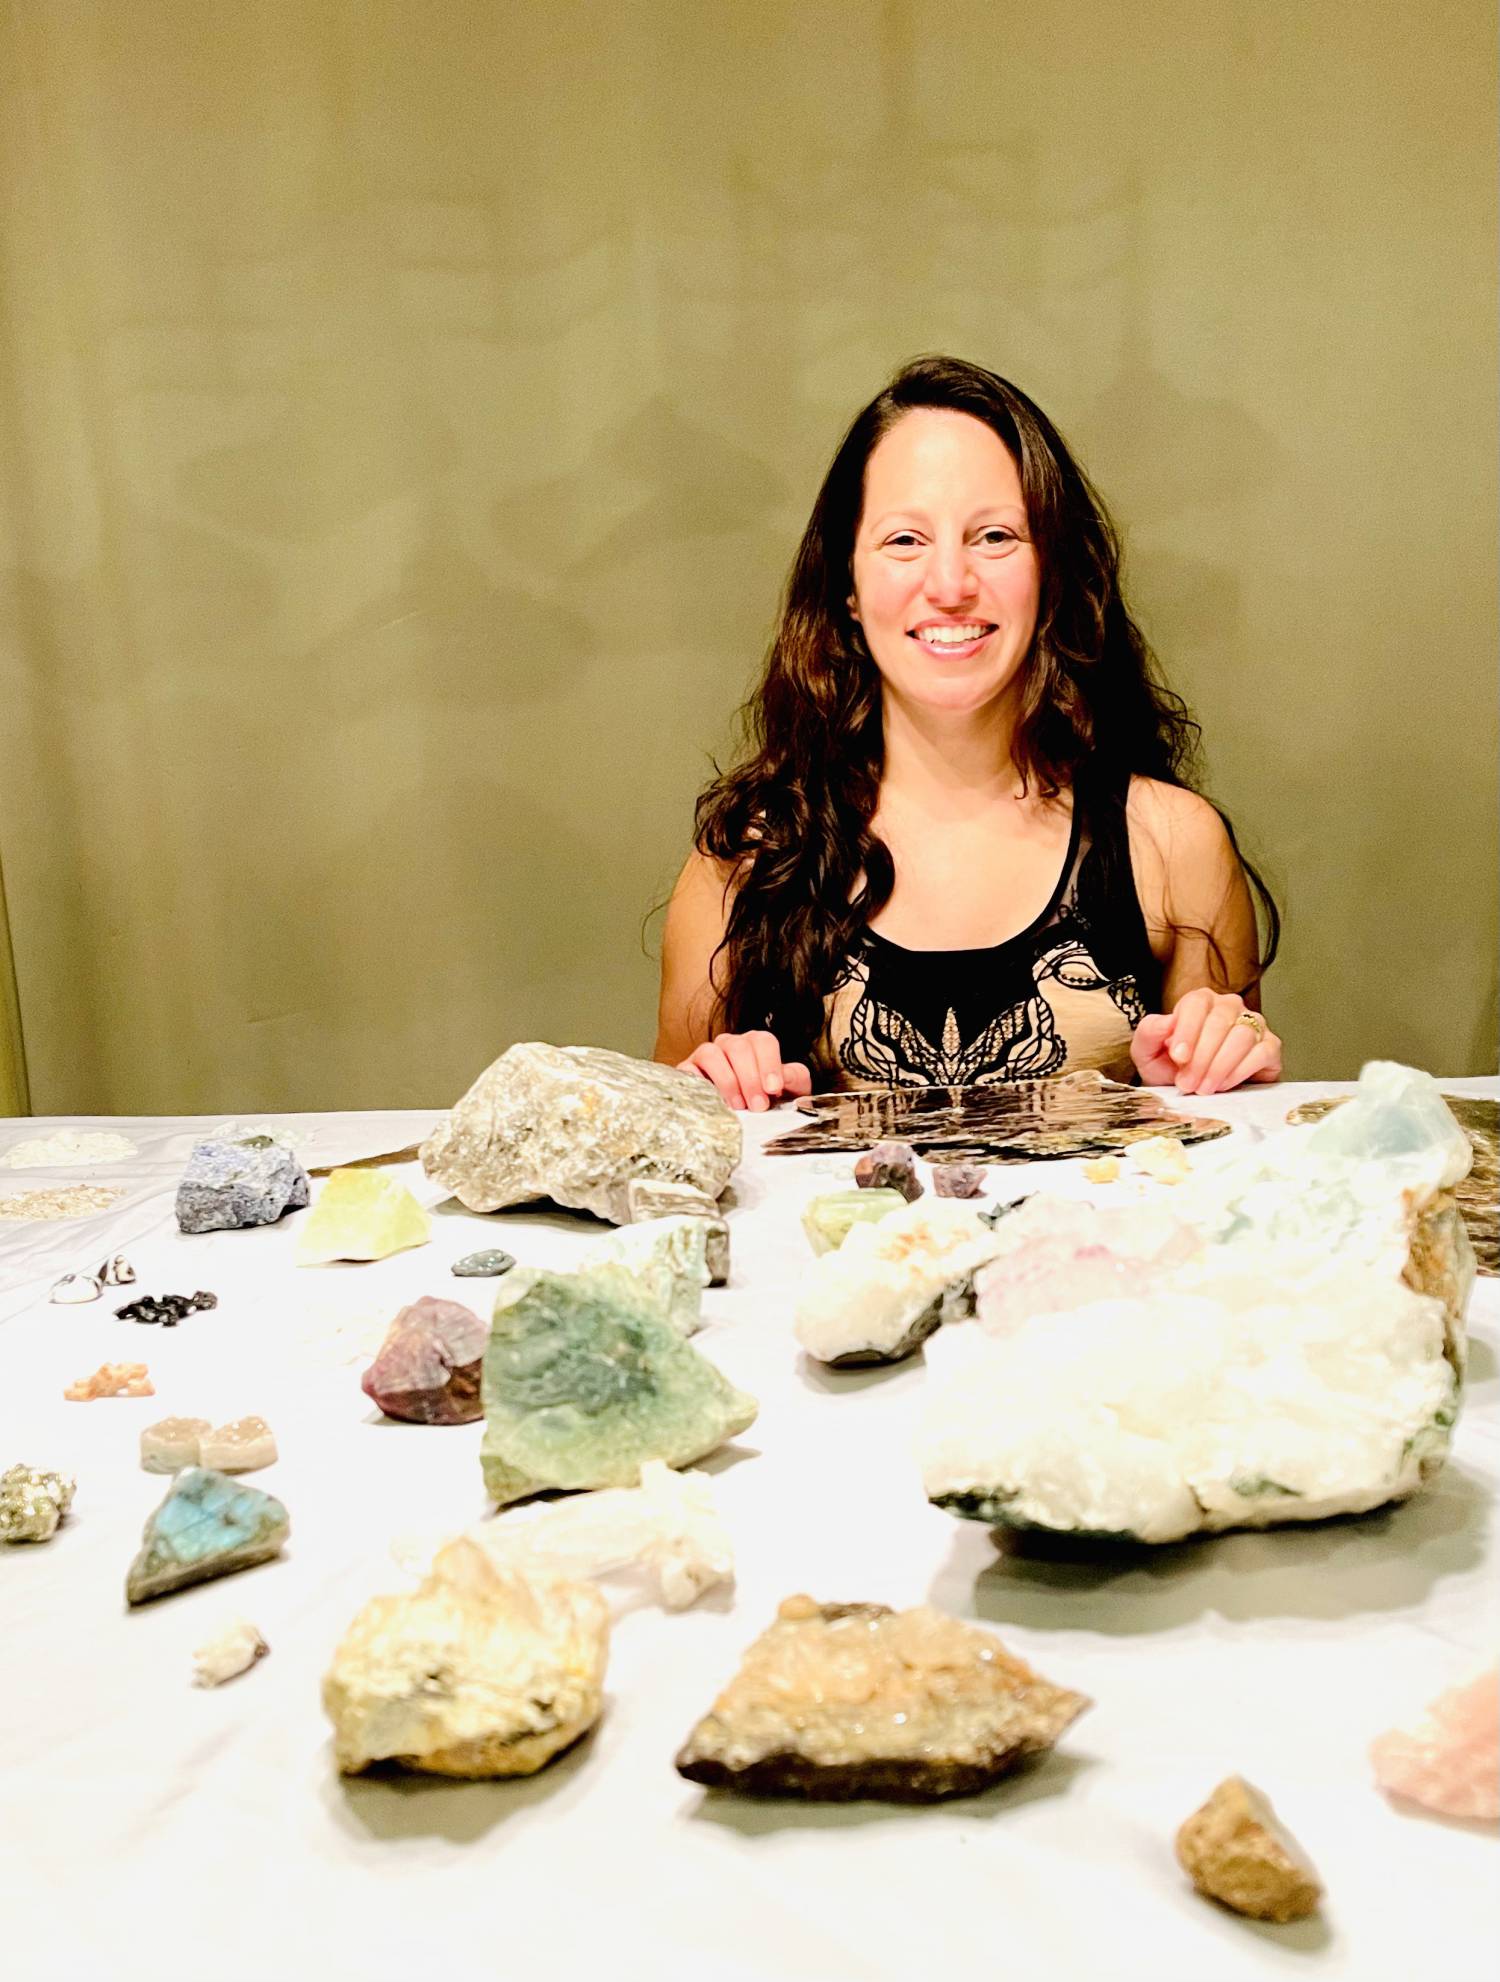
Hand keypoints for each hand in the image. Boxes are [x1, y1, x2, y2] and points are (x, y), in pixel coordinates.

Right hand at [677, 1030, 813, 1111]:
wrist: (743, 1115)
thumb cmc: (766, 1099)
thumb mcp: (790, 1089)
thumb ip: (793, 1078)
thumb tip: (784, 1076)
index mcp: (756, 1044)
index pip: (763, 1042)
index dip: (769, 1064)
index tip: (773, 1089)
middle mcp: (730, 1044)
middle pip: (739, 1048)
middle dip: (750, 1079)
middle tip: (758, 1105)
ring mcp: (707, 1054)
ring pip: (712, 1054)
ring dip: (727, 1081)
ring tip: (738, 1106)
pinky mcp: (688, 1070)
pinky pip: (688, 1070)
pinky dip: (699, 1083)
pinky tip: (713, 1101)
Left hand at [1131, 989, 1282, 1095]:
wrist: (1193, 1090)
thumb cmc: (1171, 1067)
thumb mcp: (1148, 1051)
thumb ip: (1150, 1032)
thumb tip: (1166, 1022)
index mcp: (1200, 1001)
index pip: (1196, 1004)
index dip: (1187, 1031)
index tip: (1179, 1057)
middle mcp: (1229, 1007)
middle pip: (1219, 1021)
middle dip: (1202, 1057)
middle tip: (1188, 1082)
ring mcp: (1253, 1024)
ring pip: (1242, 1036)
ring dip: (1220, 1066)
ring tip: (1203, 1087)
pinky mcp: (1270, 1046)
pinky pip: (1263, 1052)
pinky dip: (1241, 1071)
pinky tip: (1224, 1084)